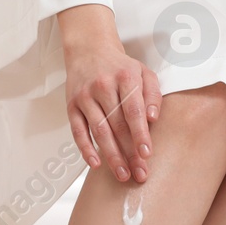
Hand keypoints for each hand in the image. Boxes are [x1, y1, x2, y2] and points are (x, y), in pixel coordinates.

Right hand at [57, 4, 160, 183]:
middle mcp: (103, 86)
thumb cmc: (121, 67)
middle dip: (129, 152)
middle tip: (139, 173)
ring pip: (99, 130)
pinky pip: (78, 130)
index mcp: (125, 77)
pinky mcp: (71, 105)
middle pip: (117, 125)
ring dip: (111, 155)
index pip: (133, 110)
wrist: (89, 50)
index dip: (140, 133)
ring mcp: (85, 96)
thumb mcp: (143, 72)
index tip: (147, 154)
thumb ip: (153, 94)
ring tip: (122, 174)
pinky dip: (85, 148)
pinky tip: (95, 164)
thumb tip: (154, 118)